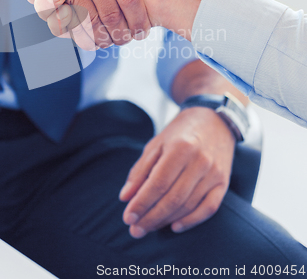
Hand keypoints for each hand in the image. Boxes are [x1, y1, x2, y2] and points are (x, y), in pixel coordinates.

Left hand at [119, 106, 234, 235]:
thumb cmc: (179, 133)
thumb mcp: (156, 144)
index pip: (158, 183)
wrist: (214, 121)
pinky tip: (174, 226)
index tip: (128, 217)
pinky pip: (209, 208)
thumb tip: (125, 197)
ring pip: (189, 205)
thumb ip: (140, 170)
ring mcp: (214, 173)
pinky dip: (192, 221)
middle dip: (151, 217)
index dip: (142, 203)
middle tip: (135, 230)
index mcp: (180, 147)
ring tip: (148, 228)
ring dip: (166, 220)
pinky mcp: (224, 182)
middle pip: (173, 198)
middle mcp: (200, 161)